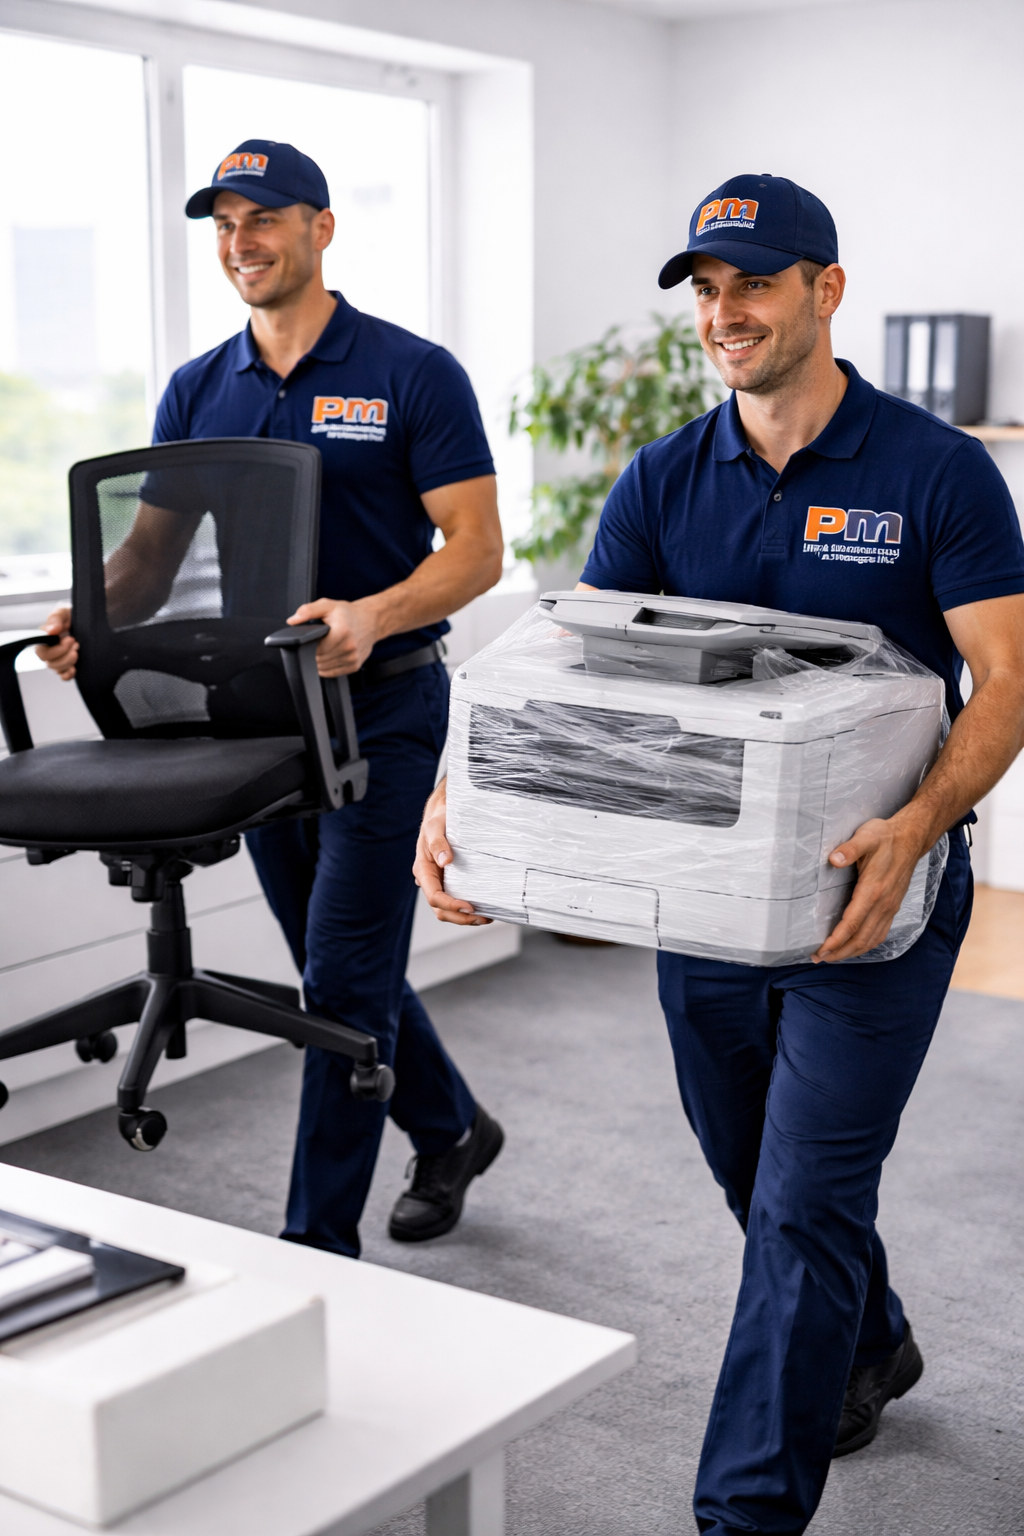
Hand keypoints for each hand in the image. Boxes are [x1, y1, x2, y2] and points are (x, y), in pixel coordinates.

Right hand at [36, 605, 78, 680]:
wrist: (88, 621)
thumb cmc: (72, 615)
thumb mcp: (63, 612)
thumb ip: (56, 619)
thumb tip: (51, 631)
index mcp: (44, 639)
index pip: (41, 652)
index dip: (56, 650)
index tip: (70, 639)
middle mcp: (49, 651)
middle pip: (49, 663)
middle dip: (65, 655)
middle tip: (77, 644)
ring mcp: (58, 660)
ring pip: (56, 670)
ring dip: (69, 662)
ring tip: (79, 649)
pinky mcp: (67, 666)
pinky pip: (63, 677)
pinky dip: (68, 675)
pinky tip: (75, 668)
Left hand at [287, 597, 379, 676]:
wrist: (371, 620)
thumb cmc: (348, 613)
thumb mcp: (327, 605)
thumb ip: (308, 611)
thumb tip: (292, 621)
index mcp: (341, 632)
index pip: (315, 649)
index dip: (309, 646)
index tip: (312, 639)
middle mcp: (349, 647)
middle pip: (319, 660)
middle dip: (314, 653)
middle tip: (319, 642)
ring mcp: (352, 658)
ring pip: (324, 669)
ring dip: (320, 661)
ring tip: (325, 648)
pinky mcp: (354, 666)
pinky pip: (333, 673)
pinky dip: (327, 667)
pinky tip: (330, 655)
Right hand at [413, 778, 491, 926]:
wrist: (443, 815)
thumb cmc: (438, 820)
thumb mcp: (435, 827)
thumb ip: (437, 842)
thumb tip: (445, 860)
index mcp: (423, 870)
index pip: (434, 896)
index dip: (451, 905)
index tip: (469, 907)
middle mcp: (430, 880)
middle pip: (441, 909)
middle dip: (461, 918)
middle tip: (483, 917)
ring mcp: (440, 883)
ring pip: (448, 910)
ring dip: (466, 918)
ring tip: (486, 917)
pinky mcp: (451, 882)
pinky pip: (457, 900)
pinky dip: (469, 909)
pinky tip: (484, 908)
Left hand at [811, 816, 925, 962]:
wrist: (911, 839)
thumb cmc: (885, 837)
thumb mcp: (866, 837)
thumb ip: (849, 849)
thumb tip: (833, 859)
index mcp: (874, 890)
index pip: (853, 923)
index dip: (836, 940)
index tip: (821, 949)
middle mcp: (883, 904)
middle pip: (861, 938)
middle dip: (840, 952)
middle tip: (818, 957)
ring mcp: (890, 907)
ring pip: (871, 939)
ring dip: (851, 952)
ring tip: (832, 956)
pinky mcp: (892, 907)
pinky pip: (880, 933)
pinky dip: (865, 945)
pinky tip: (854, 947)